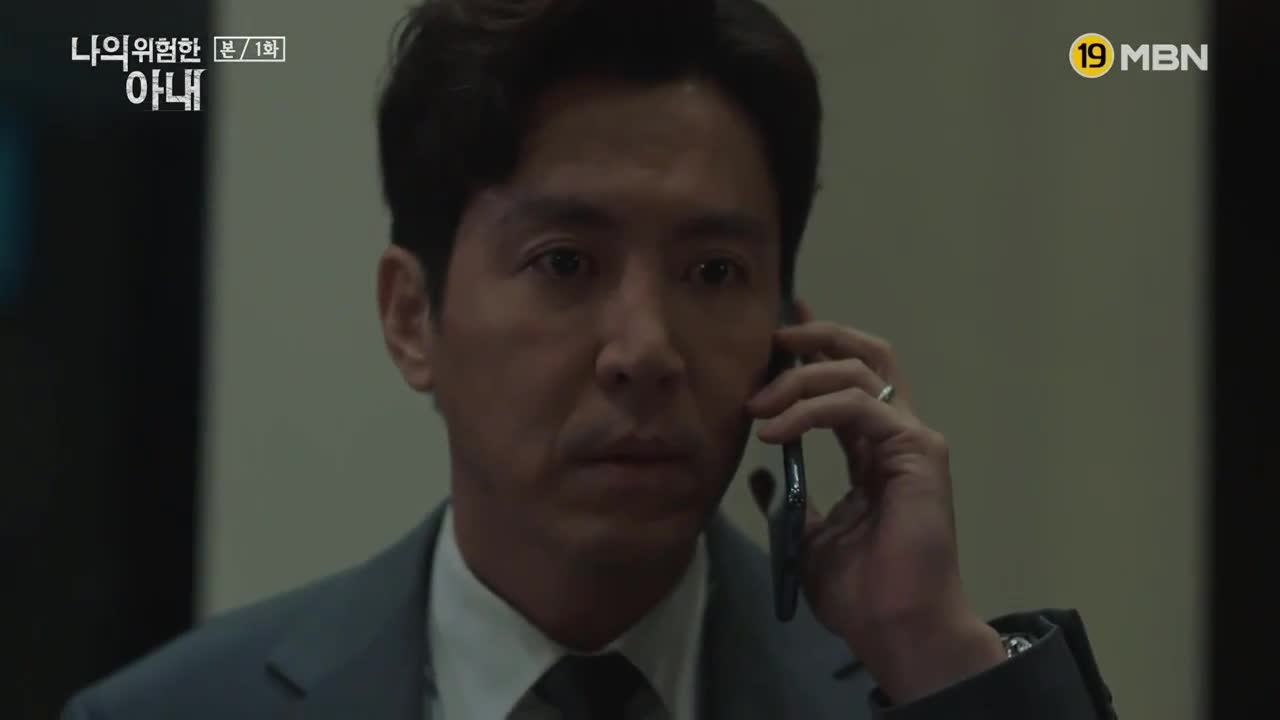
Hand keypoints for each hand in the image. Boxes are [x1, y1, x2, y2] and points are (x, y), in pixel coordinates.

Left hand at [746, 299, 1005, 703]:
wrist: (896, 628)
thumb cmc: (862, 593)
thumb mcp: (809, 536)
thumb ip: (791, 499)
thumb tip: (761, 474)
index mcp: (873, 450)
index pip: (847, 380)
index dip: (816, 348)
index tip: (777, 330)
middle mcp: (896, 434)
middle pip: (865, 355)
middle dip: (816, 336)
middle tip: (772, 339)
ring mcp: (911, 439)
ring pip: (858, 371)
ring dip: (800, 378)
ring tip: (757, 406)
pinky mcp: (917, 451)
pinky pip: (858, 407)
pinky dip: (812, 410)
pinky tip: (776, 432)